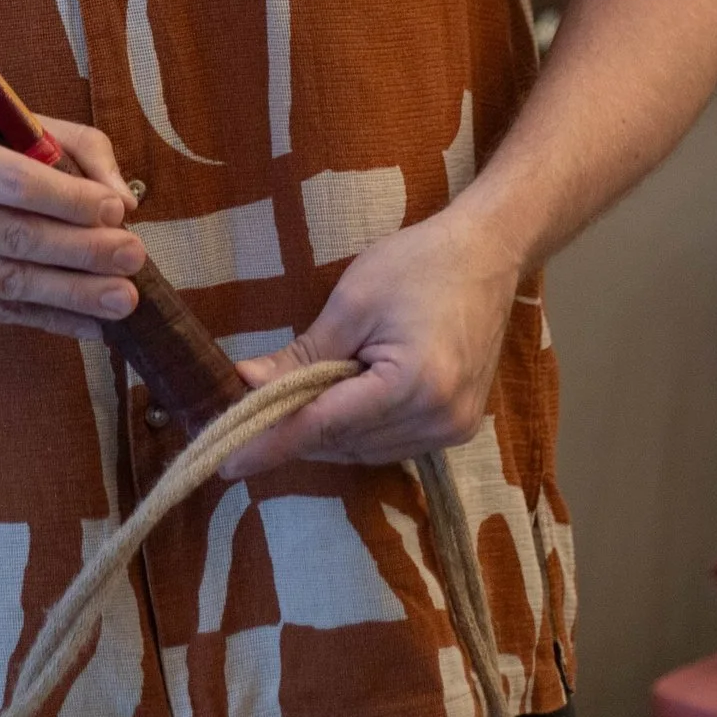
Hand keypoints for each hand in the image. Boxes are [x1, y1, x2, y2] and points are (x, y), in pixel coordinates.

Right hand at [0, 112, 145, 342]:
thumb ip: (67, 145)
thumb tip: (121, 197)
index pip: (11, 180)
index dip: (67, 199)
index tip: (115, 210)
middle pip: (13, 236)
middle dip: (81, 250)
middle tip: (132, 256)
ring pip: (7, 282)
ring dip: (73, 294)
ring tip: (123, 298)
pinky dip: (50, 320)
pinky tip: (91, 324)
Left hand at [218, 205, 523, 477]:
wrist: (488, 254)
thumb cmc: (418, 264)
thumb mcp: (352, 301)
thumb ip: (301, 354)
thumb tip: (247, 383)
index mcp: (413, 385)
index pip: (324, 426)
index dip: (272, 443)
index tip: (228, 463)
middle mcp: (438, 419)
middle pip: (345, 444)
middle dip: (295, 434)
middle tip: (249, 419)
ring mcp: (454, 428)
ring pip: (367, 451)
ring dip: (327, 435)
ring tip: (292, 406)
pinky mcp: (460, 427)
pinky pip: (392, 444)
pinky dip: (359, 432)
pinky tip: (338, 406)